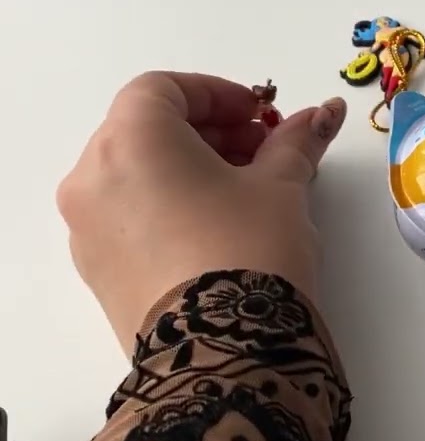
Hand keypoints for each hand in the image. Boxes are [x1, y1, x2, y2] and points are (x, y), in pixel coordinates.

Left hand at [56, 71, 346, 351]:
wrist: (225, 352)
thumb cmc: (251, 251)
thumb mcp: (282, 187)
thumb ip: (296, 142)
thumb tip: (323, 113)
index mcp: (131, 142)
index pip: (162, 88)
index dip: (216, 94)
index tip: (260, 117)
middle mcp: (92, 179)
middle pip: (145, 130)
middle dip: (208, 133)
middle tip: (262, 152)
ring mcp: (86, 229)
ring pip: (135, 175)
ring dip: (189, 169)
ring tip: (246, 194)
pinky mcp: (97, 271)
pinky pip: (129, 217)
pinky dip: (168, 206)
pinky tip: (218, 229)